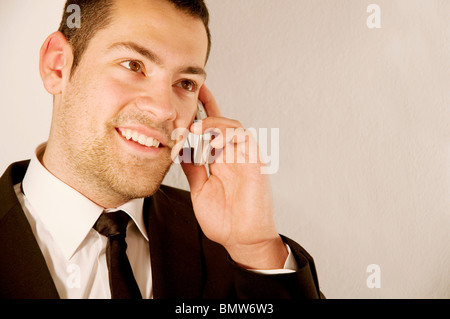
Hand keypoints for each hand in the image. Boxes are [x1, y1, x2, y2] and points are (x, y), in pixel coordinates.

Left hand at [180, 86, 287, 269]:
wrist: (241, 239)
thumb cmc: (224, 220)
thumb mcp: (200, 190)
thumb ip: (193, 169)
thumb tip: (180, 151)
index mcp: (220, 161)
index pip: (211, 131)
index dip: (204, 110)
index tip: (192, 94)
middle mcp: (232, 156)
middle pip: (222, 123)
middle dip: (206, 111)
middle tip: (187, 114)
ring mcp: (244, 158)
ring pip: (233, 127)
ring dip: (214, 123)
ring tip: (196, 130)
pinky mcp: (255, 162)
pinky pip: (244, 139)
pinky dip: (228, 135)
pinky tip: (213, 141)